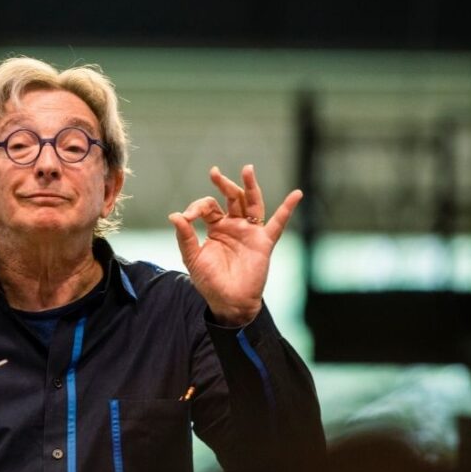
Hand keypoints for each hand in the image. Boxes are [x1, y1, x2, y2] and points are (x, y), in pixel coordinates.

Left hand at [168, 165, 301, 326]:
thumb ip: (185, 236)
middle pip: (232, 198)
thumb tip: (174, 215)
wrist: (228, 302)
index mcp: (216, 227)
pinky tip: (296, 194)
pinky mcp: (264, 242)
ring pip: (252, 203)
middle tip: (214, 172)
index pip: (208, 207)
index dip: (196, 207)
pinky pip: (278, 223)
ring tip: (247, 169)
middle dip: (224, 184)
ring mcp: (250, 232)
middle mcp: (234, 226)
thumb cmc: (210, 281)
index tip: (187, 218)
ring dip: (250, 186)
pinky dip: (288, 209)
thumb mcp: (193, 258)